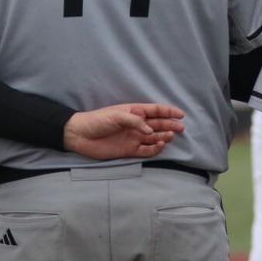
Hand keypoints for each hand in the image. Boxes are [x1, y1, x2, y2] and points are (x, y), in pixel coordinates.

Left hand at [63, 103, 185, 160]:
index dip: (168, 112)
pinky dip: (154, 149)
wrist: (81, 135)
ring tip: (171, 136)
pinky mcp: (129, 150)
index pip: (155, 110)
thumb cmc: (97, 120)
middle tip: (181, 127)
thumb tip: (150, 131)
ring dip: (164, 136)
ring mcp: (133, 138)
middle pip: (157, 124)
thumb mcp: (116, 115)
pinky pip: (146, 150)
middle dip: (170, 125)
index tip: (181, 114)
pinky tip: (160, 145)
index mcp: (134, 112)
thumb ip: (135, 121)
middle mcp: (136, 125)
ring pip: (154, 138)